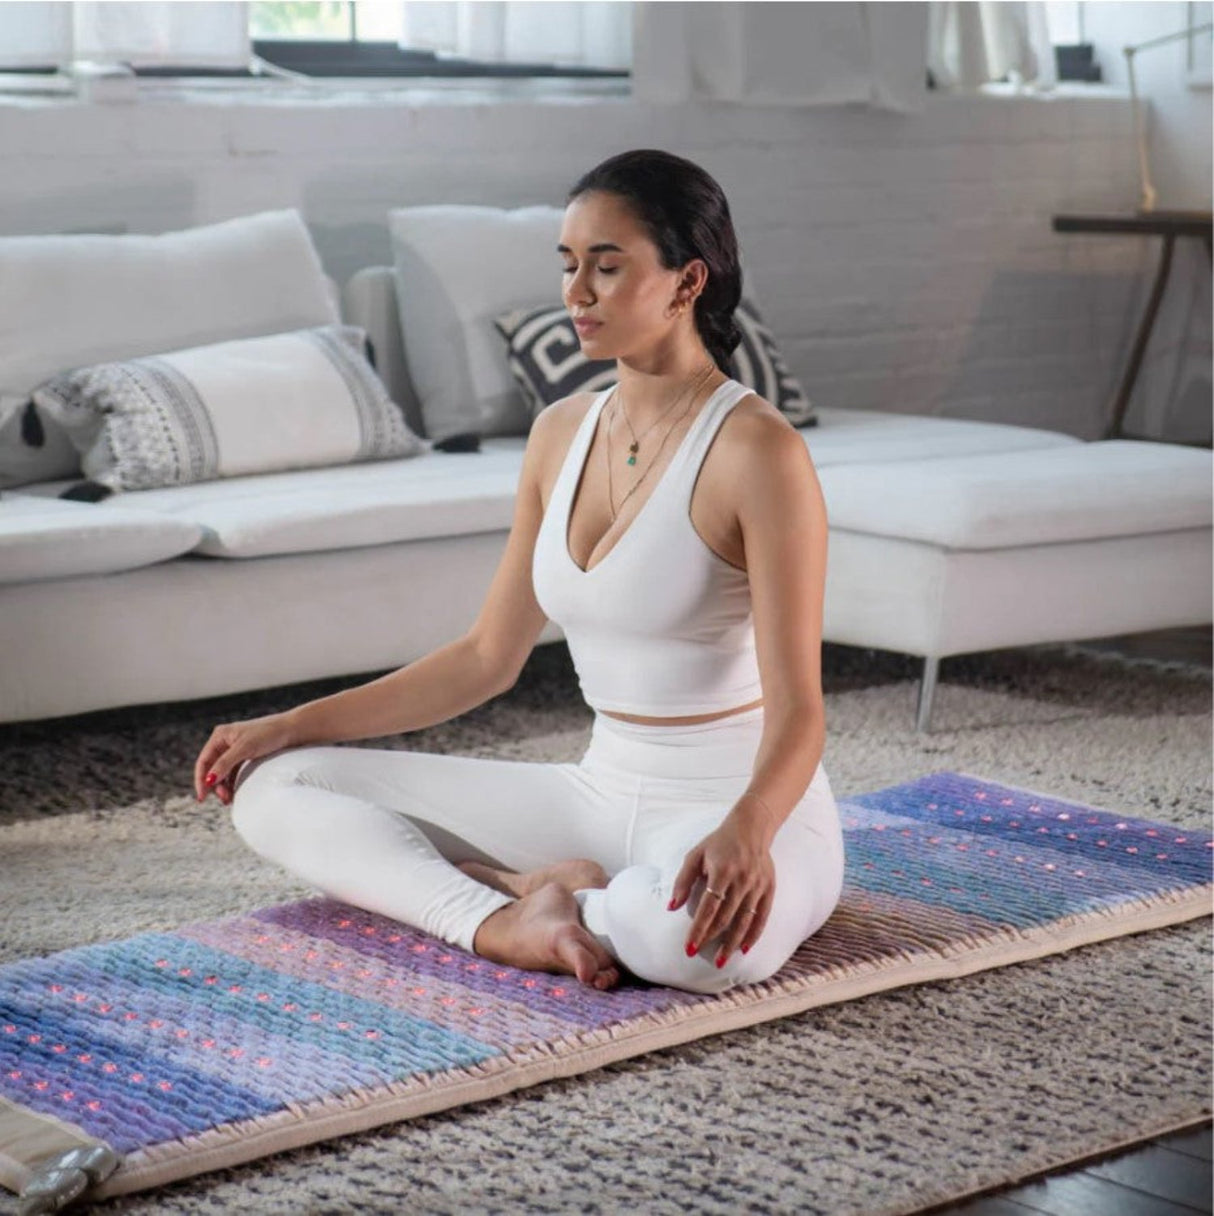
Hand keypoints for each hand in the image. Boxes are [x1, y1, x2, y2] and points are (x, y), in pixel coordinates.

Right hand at [193, 712, 296, 805]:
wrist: (292, 729)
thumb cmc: (268, 734)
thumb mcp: (245, 749)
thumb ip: (225, 764)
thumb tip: (209, 780)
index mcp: (220, 735)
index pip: (204, 761)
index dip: (201, 780)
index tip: (202, 797)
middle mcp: (225, 741)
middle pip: (212, 768)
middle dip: (215, 785)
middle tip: (224, 799)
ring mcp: (234, 748)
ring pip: (222, 771)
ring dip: (223, 786)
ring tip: (229, 799)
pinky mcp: (245, 754)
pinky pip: (232, 772)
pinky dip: (232, 782)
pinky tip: (234, 792)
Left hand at [668, 810, 775, 968]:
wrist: (751, 828)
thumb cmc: (718, 843)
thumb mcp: (695, 855)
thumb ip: (683, 881)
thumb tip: (671, 907)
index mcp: (722, 871)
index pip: (708, 907)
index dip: (698, 929)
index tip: (689, 947)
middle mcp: (742, 880)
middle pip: (726, 917)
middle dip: (712, 938)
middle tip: (700, 956)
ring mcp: (757, 885)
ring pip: (744, 921)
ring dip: (732, 943)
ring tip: (721, 961)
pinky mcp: (769, 888)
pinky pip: (762, 917)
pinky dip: (754, 934)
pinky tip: (744, 948)